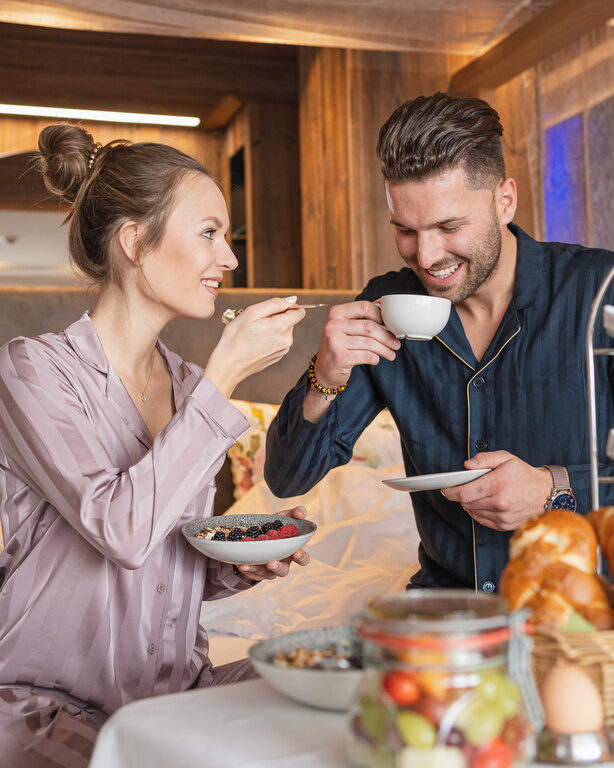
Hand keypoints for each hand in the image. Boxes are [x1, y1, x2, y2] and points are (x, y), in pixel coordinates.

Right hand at [205, 298, 305, 396]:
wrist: (229, 364)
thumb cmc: (236, 337)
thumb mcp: (252, 312)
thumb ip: (275, 304)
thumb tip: (292, 299)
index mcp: (281, 327)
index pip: (299, 312)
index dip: (288, 306)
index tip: (274, 309)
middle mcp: (286, 340)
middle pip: (290, 320)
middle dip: (276, 317)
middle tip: (257, 322)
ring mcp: (283, 350)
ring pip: (283, 331)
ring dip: (272, 327)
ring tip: (254, 332)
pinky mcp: (278, 356)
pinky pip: (278, 341)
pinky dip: (270, 338)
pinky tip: (256, 342)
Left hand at [234, 506, 310, 580]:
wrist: (256, 535)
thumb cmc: (274, 528)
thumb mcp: (283, 518)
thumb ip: (294, 513)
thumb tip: (301, 513)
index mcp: (292, 551)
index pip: (303, 559)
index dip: (301, 557)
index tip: (296, 552)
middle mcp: (282, 563)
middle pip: (284, 571)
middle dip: (278, 568)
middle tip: (271, 563)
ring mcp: (269, 570)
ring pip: (267, 573)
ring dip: (259, 569)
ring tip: (250, 563)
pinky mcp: (256, 572)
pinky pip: (253, 572)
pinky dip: (248, 568)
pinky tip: (242, 564)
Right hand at [303, 300, 399, 421]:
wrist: (324, 370)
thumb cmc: (339, 346)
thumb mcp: (346, 327)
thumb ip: (362, 316)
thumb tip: (383, 304)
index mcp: (337, 313)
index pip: (365, 307)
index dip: (381, 316)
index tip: (390, 325)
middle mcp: (333, 325)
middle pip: (370, 327)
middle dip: (387, 336)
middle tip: (395, 343)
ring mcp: (335, 341)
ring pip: (370, 343)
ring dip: (384, 349)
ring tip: (391, 354)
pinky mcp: (340, 357)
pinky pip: (366, 356)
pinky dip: (375, 358)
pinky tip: (376, 359)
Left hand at [441, 451, 551, 530]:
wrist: (546, 493)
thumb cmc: (524, 474)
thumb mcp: (506, 458)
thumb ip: (484, 459)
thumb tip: (466, 466)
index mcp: (498, 484)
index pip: (464, 493)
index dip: (450, 491)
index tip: (444, 488)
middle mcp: (500, 503)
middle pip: (466, 503)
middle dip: (460, 495)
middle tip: (462, 487)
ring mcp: (502, 516)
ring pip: (472, 512)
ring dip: (470, 503)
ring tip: (478, 493)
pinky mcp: (504, 525)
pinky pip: (481, 520)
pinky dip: (478, 511)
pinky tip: (485, 502)